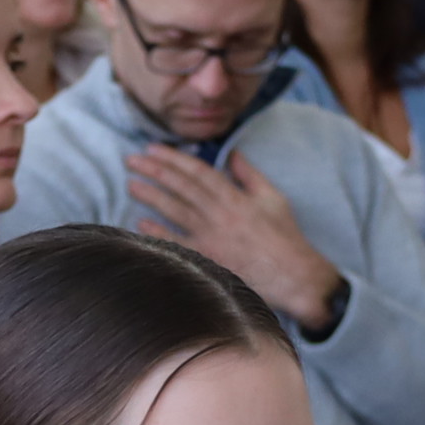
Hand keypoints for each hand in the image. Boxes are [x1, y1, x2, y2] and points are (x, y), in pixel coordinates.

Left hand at [123, 145, 340, 327]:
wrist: (293, 276)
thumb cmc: (285, 236)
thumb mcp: (273, 197)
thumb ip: (249, 175)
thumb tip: (232, 154)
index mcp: (235, 197)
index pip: (198, 171)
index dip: (173, 158)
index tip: (153, 149)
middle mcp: (220, 214)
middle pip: (181, 187)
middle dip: (154, 171)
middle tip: (131, 160)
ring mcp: (211, 238)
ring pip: (175, 211)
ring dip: (151, 196)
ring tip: (131, 185)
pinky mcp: (207, 259)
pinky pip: (177, 244)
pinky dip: (158, 233)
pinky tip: (140, 222)